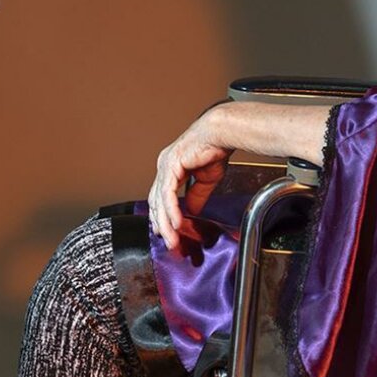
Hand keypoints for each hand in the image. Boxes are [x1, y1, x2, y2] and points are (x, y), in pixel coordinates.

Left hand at [148, 107, 234, 256]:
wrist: (221, 134)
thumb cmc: (214, 149)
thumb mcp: (205, 180)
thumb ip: (196, 195)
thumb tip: (192, 210)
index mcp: (170, 167)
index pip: (160, 196)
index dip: (162, 215)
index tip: (166, 232)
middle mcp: (165, 166)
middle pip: (156, 201)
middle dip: (161, 223)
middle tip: (168, 241)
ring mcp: (165, 165)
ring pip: (160, 201)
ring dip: (166, 223)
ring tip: (172, 239)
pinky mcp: (171, 165)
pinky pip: (168, 194)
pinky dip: (171, 211)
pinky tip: (175, 224)